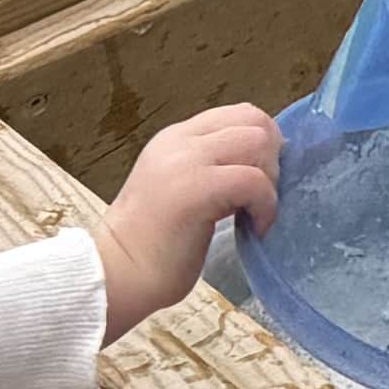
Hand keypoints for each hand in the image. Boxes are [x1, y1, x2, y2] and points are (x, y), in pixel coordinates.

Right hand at [94, 105, 280, 339]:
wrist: (116, 275)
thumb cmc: (151, 246)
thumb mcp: (180, 189)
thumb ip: (213, 167)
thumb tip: (266, 162)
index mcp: (176, 139)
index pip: (239, 113)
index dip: (265, 141)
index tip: (262, 178)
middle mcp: (180, 141)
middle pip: (255, 121)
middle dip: (272, 158)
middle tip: (261, 197)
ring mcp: (185, 161)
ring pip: (258, 141)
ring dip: (270, 179)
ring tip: (254, 212)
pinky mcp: (195, 188)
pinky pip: (253, 180)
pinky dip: (266, 205)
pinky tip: (255, 229)